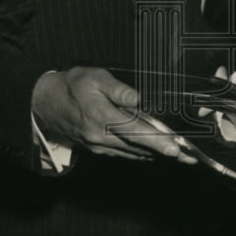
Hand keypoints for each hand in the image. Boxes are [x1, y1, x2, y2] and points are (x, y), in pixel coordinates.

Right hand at [31, 67, 195, 163]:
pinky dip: (143, 154)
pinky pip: (125, 153)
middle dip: (164, 153)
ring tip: (181, 157)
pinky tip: (157, 153)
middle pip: (138, 147)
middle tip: (189, 158)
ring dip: (157, 156)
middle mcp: (100, 137)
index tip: (174, 148)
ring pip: (133, 153)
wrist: (46, 104)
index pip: (134, 131)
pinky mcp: (99, 149)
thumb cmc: (72, 86)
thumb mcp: (94, 77)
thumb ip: (118, 89)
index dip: (156, 140)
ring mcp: (100, 146)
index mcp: (100, 117)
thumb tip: (137, 98)